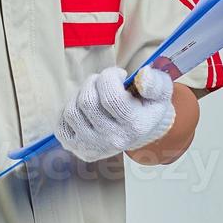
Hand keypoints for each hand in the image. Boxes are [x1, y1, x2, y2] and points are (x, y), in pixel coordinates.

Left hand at [54, 66, 175, 162]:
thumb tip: (144, 74)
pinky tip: (83, 109)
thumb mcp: (161, 92)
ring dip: (80, 94)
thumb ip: (156, 82)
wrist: (139, 131)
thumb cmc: (146, 106)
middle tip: (103, 82)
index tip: (118, 74)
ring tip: (94, 94)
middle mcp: (113, 140)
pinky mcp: (77, 148)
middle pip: (87, 101)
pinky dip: (68, 110)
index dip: (110, 76)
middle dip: (93, 82)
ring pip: (72, 110)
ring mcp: (93, 146)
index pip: (111, 97)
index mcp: (135, 126)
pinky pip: (61, 124)